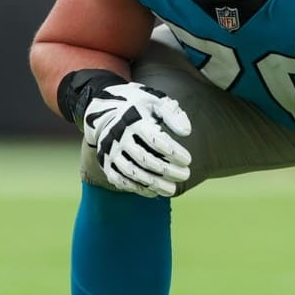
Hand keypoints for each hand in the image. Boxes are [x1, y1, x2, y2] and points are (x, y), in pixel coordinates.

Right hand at [83, 82, 191, 196]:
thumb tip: (186, 132)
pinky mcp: (106, 163)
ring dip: (154, 184)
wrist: (106, 111)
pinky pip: (121, 180)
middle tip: (186, 175)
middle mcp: (119, 137)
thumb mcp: (157, 102)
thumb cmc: (140, 107)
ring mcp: (111, 152)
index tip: (188, 160)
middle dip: (167, 170)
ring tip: (172, 189)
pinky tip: (154, 192)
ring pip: (132, 173)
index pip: (155, 140)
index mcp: (133, 120)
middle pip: (145, 159)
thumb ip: (173, 114)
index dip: (173, 152)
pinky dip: (137, 188)